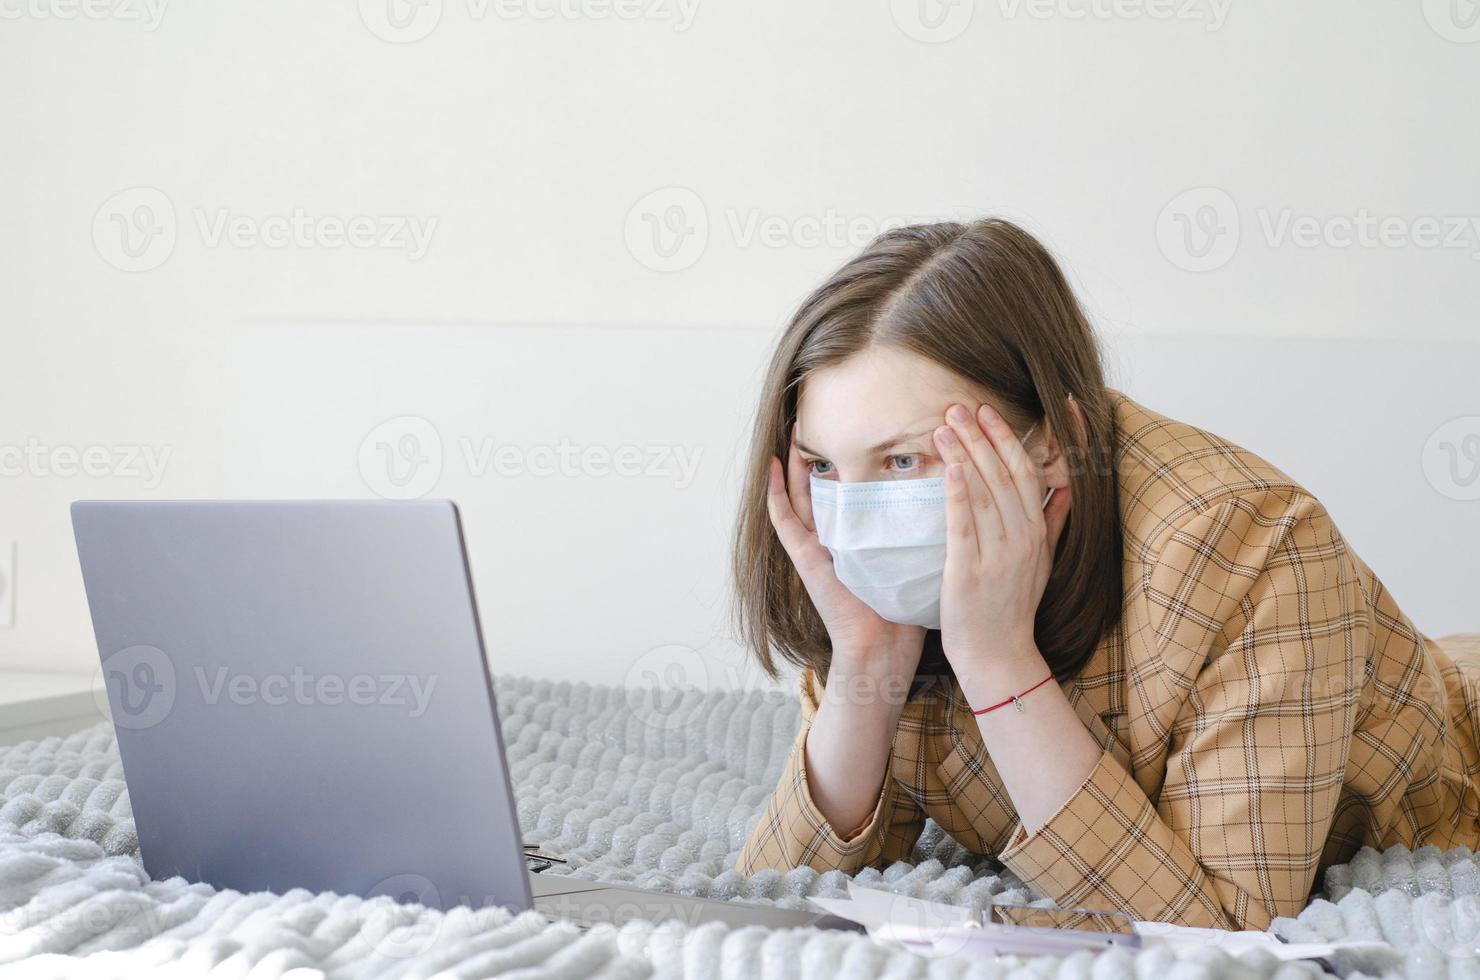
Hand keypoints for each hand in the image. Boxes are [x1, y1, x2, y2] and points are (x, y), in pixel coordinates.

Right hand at [766, 424, 926, 677]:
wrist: (882, 650)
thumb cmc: (903, 611)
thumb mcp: (915, 558)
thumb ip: (925, 530)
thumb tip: (959, 495)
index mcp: (860, 538)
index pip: (855, 491)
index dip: (858, 461)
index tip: (867, 429)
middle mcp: (835, 538)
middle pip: (823, 486)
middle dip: (822, 453)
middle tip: (823, 417)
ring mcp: (816, 548)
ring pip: (800, 495)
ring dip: (793, 463)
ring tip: (793, 429)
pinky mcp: (805, 560)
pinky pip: (784, 522)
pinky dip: (776, 494)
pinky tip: (772, 468)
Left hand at [931, 403, 1070, 703]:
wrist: (999, 655)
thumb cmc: (1013, 608)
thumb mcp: (1042, 563)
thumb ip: (1053, 523)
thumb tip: (1066, 488)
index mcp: (1036, 534)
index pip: (1024, 474)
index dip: (1007, 439)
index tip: (988, 412)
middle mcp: (1021, 539)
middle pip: (1002, 475)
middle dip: (981, 437)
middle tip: (958, 406)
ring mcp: (997, 555)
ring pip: (983, 493)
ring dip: (964, 454)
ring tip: (944, 426)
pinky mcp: (970, 571)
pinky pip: (965, 525)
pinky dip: (959, 494)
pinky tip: (950, 468)